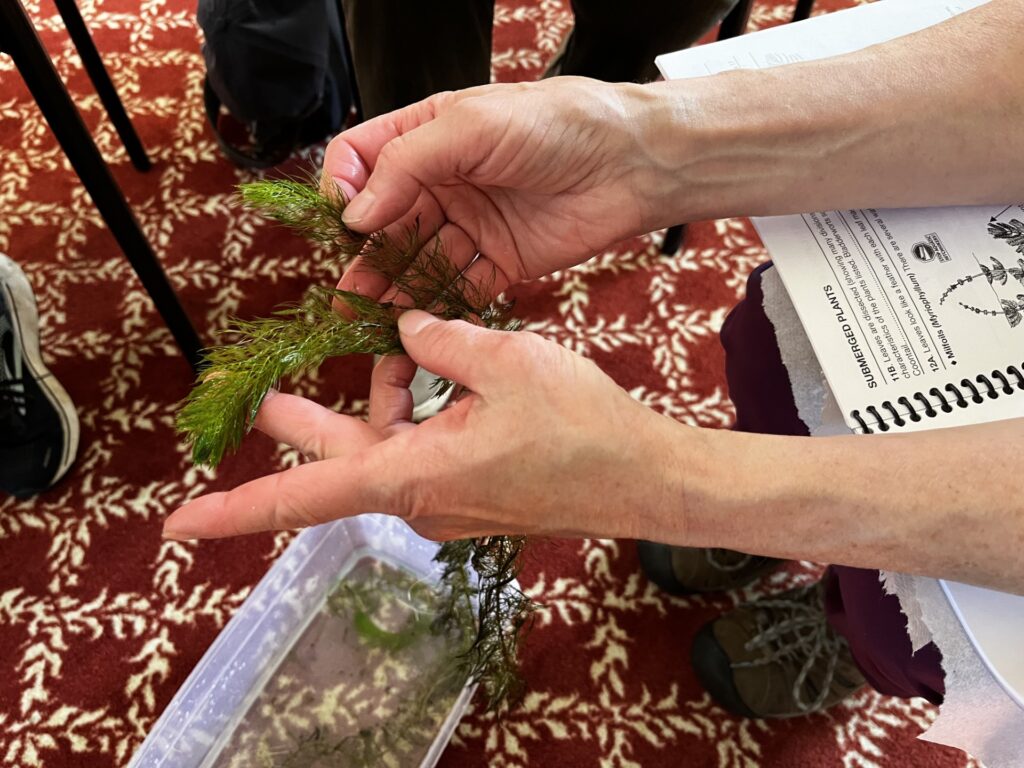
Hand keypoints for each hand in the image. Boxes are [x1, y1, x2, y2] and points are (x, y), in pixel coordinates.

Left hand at [162, 312, 686, 541]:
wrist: (643, 476)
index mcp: (413, 476)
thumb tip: (405, 328)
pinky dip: (422, 408)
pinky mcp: (474, 490)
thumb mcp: (504, 361)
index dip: (234, 510)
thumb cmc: (580, 429)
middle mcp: (421, 499)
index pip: (303, 498)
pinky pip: (425, 449)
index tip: (177, 527)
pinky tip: (442, 367)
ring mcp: (448, 499)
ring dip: (386, 397)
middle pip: (340, 462)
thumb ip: (439, 338)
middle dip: (306, 421)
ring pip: (387, 446)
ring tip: (398, 345)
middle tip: (262, 395)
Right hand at [323, 77, 684, 302]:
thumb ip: (407, 164)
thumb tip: (357, 214)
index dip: (344, 189)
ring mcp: (472, 222)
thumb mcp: (471, 126)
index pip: (363, 160)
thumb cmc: (556, 124)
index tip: (342, 222)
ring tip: (370, 318)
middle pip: (387, 222)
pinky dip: (437, 306)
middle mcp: (445, 180)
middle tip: (346, 296)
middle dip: (365, 258)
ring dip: (393, 289)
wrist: (631, 163)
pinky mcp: (502, 260)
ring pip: (418, 261)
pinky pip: (460, 287)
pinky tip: (415, 326)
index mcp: (429, 135)